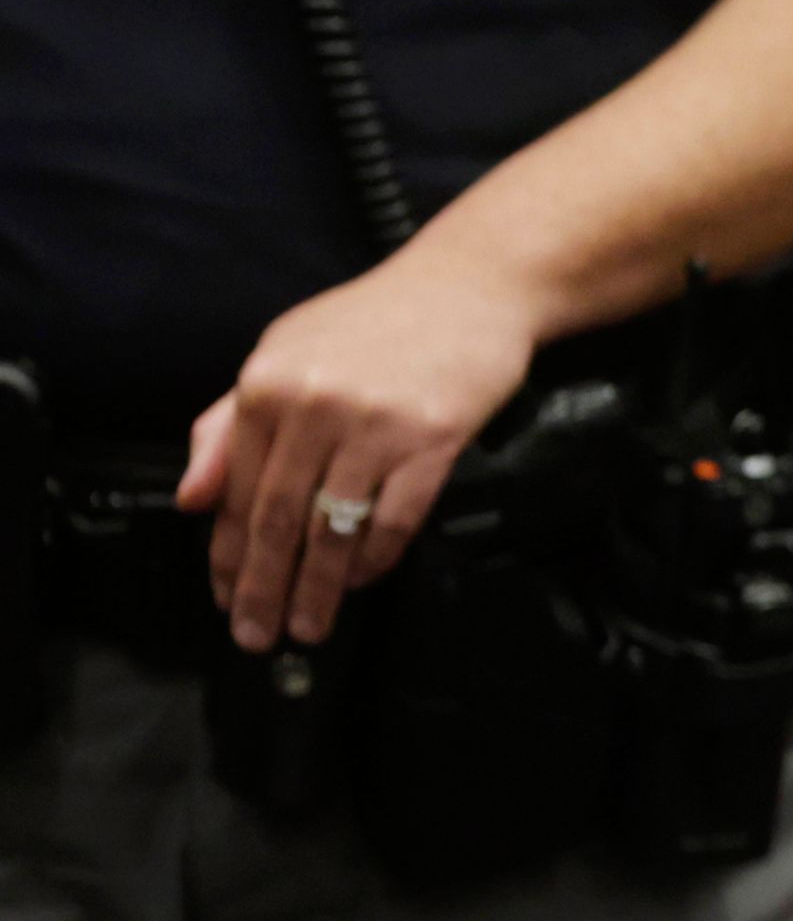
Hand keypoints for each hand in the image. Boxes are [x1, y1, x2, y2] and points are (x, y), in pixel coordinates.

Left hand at [180, 244, 546, 651]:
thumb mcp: (282, 353)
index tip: (224, 598)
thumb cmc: (378, 320)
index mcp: (267, 387)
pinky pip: (395, 517)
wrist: (469, 286)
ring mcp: (376, 425)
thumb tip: (194, 497)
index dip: (228, 556)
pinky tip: (362, 579)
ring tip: (310, 626)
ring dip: (318, 590)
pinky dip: (376, 558)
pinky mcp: (434, 439)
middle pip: (278, 522)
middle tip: (257, 634)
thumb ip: (229, 423)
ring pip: (334, 530)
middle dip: (264, 589)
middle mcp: (315, 407)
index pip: (237, 492)